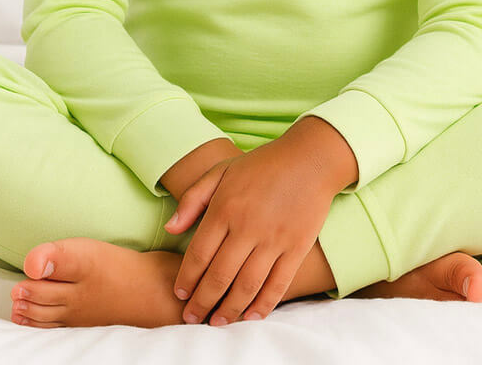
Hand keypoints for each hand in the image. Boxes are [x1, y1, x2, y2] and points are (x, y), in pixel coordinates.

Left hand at [163, 138, 337, 324]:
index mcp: (225, 207)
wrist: (310, 159)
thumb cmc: (262, 164)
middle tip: (192, 319)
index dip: (187, 279)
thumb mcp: (222, 171)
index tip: (180, 295)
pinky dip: (263, 305)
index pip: (199, 254)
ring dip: (229, 310)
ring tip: (217, 323)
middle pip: (219, 276)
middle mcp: (247, 226)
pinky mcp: (297, 247)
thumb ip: (193, 199)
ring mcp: (274, 239)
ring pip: (247, 286)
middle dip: (202, 303)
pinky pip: (278, 284)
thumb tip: (170, 229)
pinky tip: (251, 315)